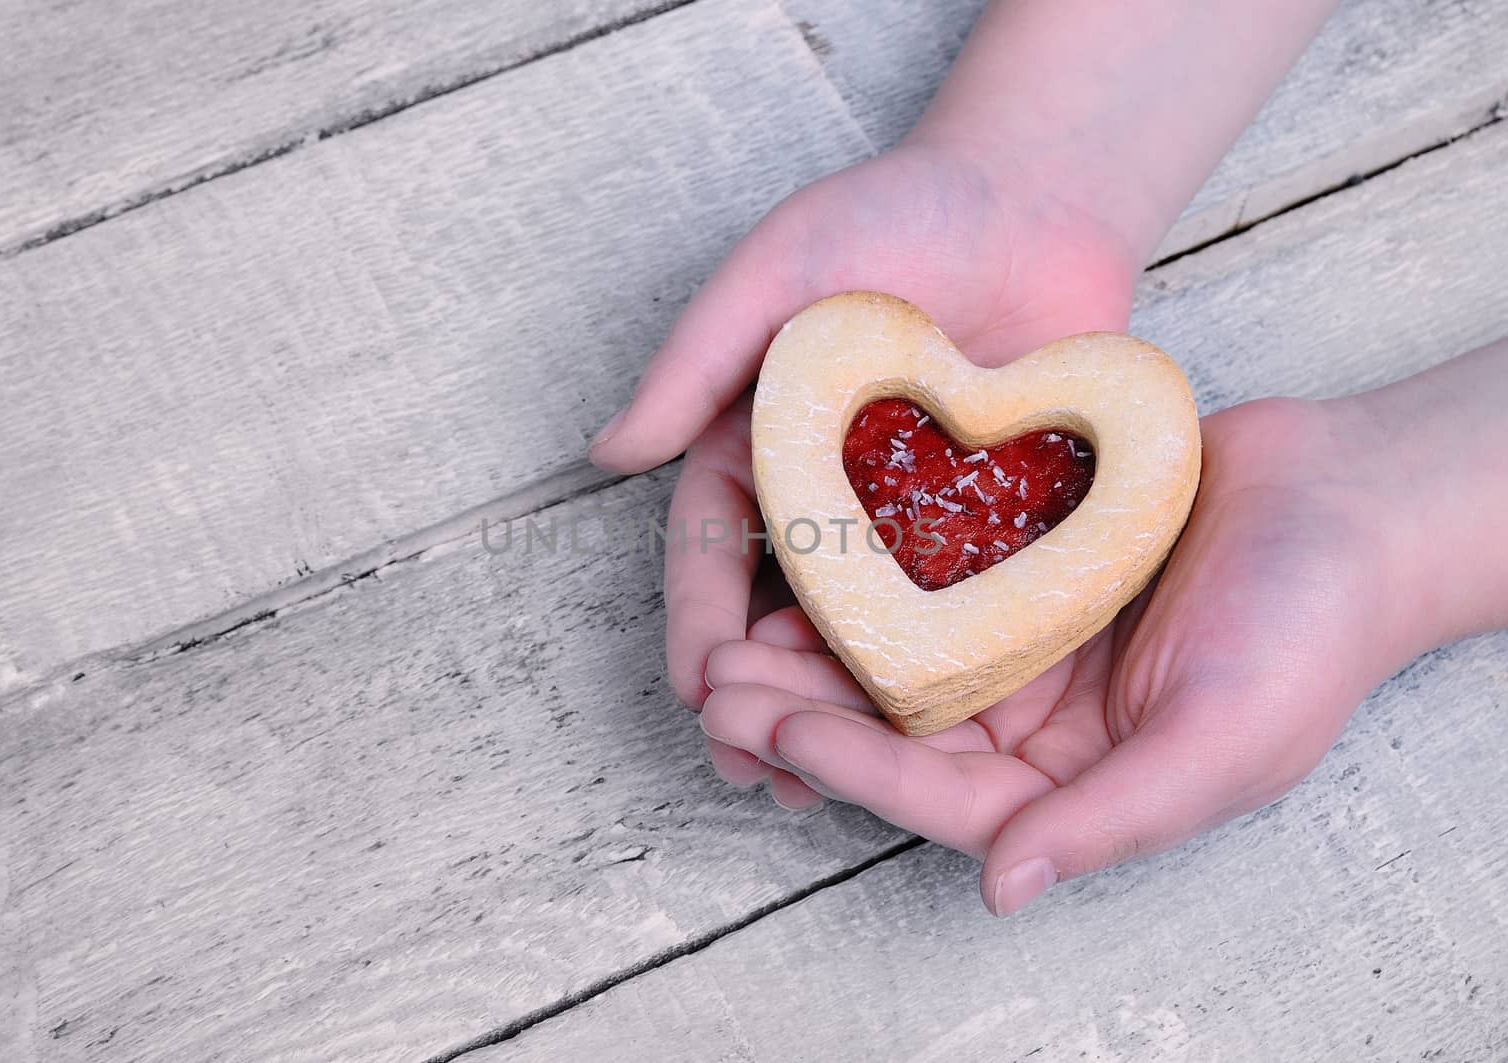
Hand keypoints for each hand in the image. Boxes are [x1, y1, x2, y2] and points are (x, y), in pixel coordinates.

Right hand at [589, 141, 1138, 785]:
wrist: (1036, 195)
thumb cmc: (894, 212)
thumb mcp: (775, 268)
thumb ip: (696, 359)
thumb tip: (607, 454)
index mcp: (762, 444)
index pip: (713, 547)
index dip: (699, 622)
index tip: (695, 691)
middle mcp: (831, 495)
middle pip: (785, 612)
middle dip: (764, 694)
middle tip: (754, 768)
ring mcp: (917, 519)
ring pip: (871, 632)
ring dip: (847, 709)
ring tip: (835, 784)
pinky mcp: (1000, 524)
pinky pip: (969, 606)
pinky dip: (947, 670)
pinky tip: (940, 731)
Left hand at [697, 396, 1420, 914]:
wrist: (1355, 498)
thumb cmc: (1313, 630)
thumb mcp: (1226, 742)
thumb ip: (1113, 818)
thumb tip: (1003, 887)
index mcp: (1075, 782)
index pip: (942, 792)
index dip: (854, 765)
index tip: (775, 728)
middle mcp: (1036, 720)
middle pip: (898, 727)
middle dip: (804, 712)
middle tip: (716, 688)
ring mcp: (1022, 638)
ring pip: (895, 653)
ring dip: (815, 648)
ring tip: (733, 632)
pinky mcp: (1020, 562)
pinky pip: (927, 573)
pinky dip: (865, 573)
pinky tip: (803, 555)